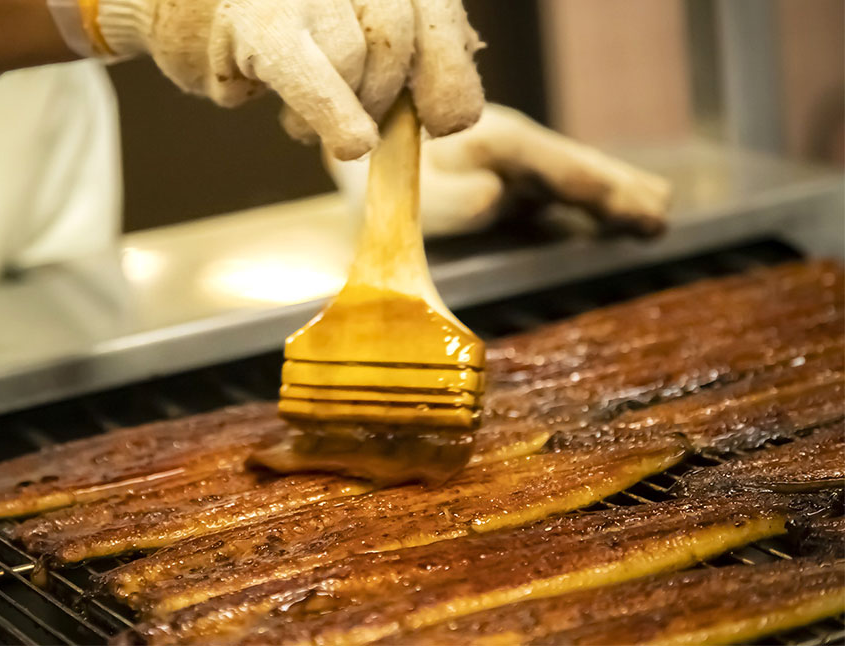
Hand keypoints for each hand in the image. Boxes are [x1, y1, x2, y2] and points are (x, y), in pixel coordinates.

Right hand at [96, 0, 484, 159]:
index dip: (449, 71)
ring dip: (342, 111)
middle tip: (368, 130)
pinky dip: (333, 113)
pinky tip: (351, 143)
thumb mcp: (340, 22)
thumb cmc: (262, 21)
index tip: (446, 119)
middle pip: (399, 33)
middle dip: (389, 97)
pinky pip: (310, 74)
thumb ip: (396, 48)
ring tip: (302, 117)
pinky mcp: (257, 18)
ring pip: (358, 58)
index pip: (434, 9)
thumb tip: (452, 107)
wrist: (167, 1)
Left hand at [328, 104, 672, 236]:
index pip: (564, 170)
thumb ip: (451, 195)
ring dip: (610, 196)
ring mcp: (510, 165)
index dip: (606, 191)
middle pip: (577, 170)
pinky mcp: (502, 182)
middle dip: (620, 191)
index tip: (646, 209)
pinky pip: (553, 193)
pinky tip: (604, 219)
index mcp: (498, 143)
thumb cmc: (382, 175)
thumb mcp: (412, 187)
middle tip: (662, 212)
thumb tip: (497, 197)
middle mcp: (512, 149)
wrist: (361, 155)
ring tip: (654, 212)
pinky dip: (584, 204)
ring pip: (570, 179)